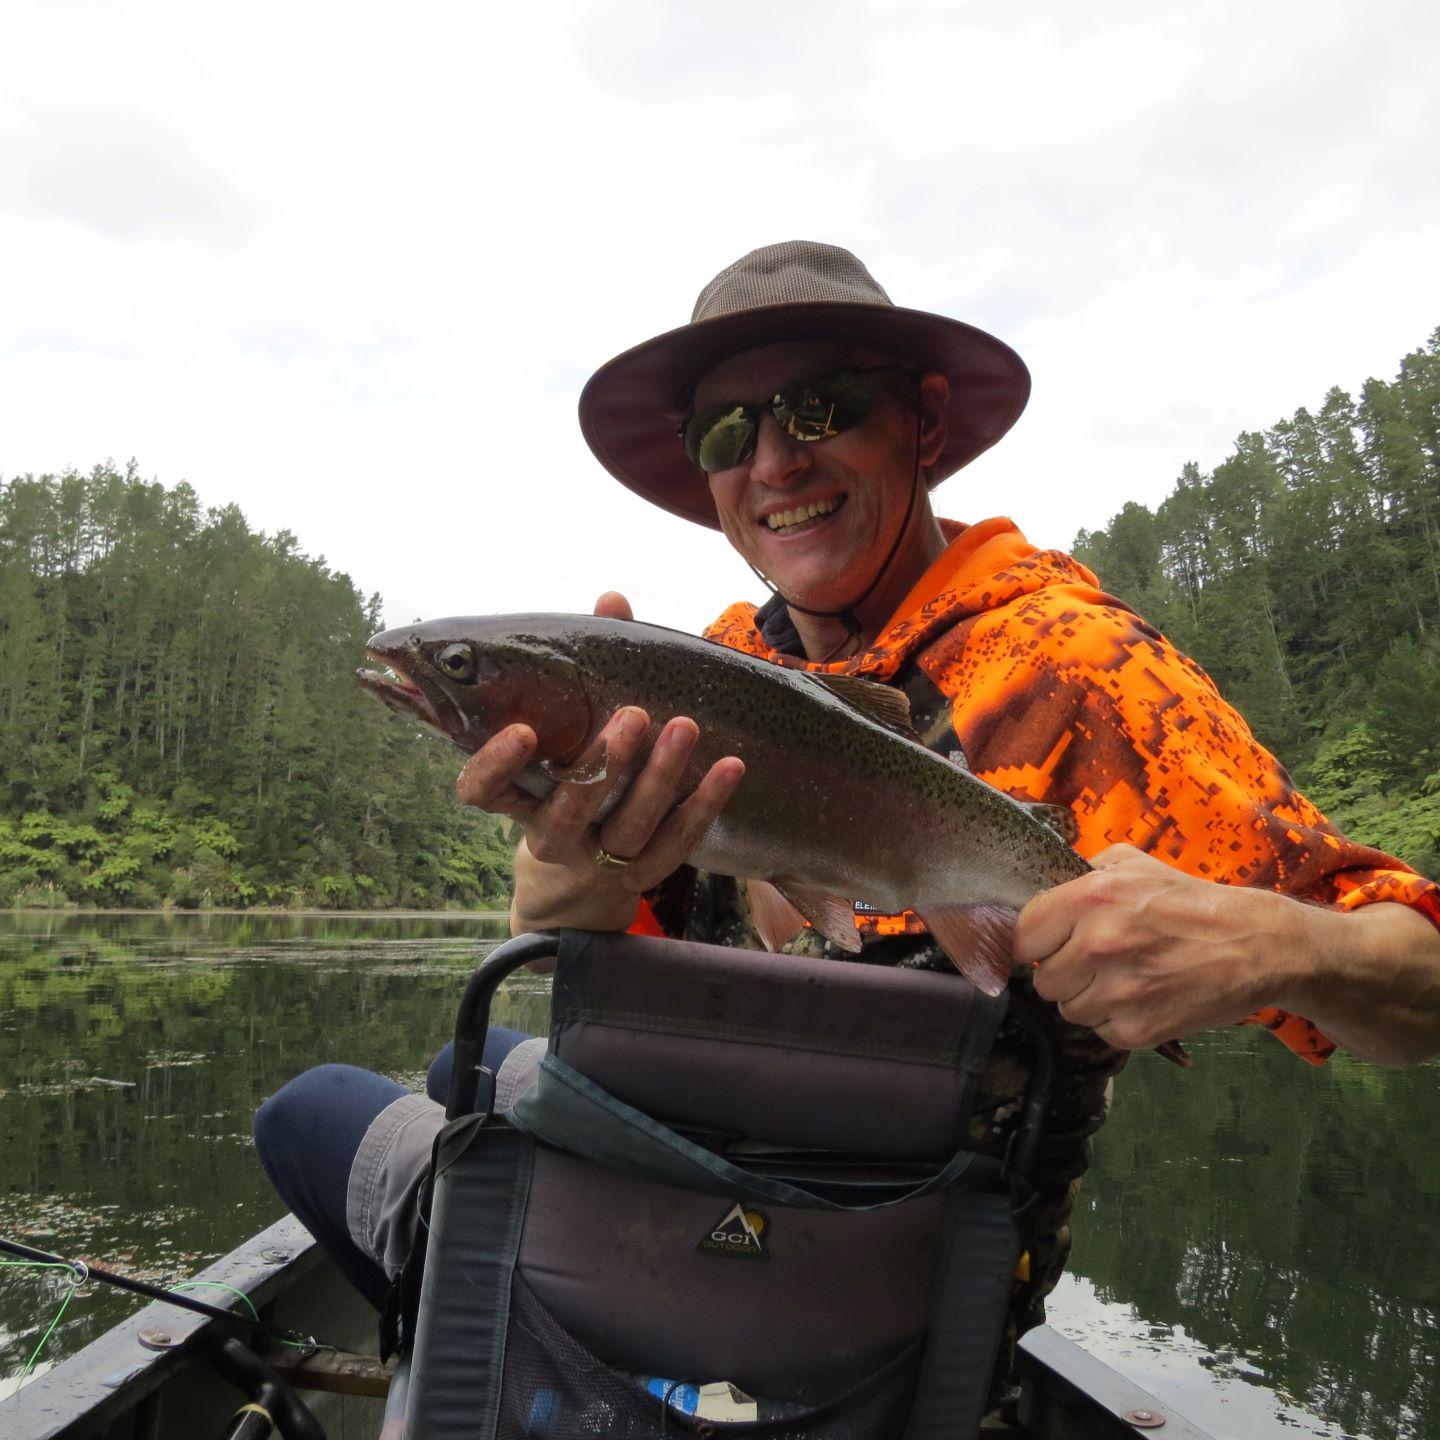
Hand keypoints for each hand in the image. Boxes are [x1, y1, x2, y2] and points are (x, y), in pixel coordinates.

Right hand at [456, 591, 744, 932]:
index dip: (495, 765)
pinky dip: (705, 805)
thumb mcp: (566, 727)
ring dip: (660, 778)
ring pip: (627, 828)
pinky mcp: (643, 873)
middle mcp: (551, 833)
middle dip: (601, 764)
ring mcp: (598, 859)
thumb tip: (613, 600)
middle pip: (566, 813)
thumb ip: (586, 665)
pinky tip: (730, 767)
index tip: (523, 731)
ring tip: (686, 728)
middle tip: (634, 716)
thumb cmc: (572, 768)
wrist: (584, 867)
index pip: (481, 791)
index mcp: (518, 795)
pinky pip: (677, 844)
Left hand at [1013, 844, 1296, 1049]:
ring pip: (1068, 1010)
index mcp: (1091, 897)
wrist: (1257, 945)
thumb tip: (1040, 893)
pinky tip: (1144, 999)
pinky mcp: (1136, 1030)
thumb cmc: (1189, 901)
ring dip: (1088, 999)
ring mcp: (1117, 992)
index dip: (1035, 942)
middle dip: (1065, 972)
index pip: (1021, 935)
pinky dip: (1116, 1021)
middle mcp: (1098, 944)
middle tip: (1096, 962)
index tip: (1050, 944)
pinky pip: (1100, 1031)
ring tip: (1124, 979)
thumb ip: (1081, 875)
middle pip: (1043, 979)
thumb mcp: (1132, 864)